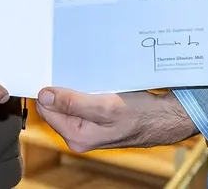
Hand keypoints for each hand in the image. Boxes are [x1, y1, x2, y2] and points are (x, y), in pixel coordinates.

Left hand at [34, 87, 196, 151]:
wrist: (165, 117)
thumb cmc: (140, 114)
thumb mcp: (105, 106)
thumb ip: (72, 103)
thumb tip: (43, 96)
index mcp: (76, 136)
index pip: (46, 110)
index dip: (48, 91)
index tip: (53, 71)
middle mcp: (79, 135)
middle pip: (56, 107)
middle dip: (62, 88)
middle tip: (71, 70)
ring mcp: (88, 129)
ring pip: (69, 103)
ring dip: (74, 88)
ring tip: (85, 75)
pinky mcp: (97, 120)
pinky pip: (82, 103)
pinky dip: (85, 90)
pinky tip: (94, 81)